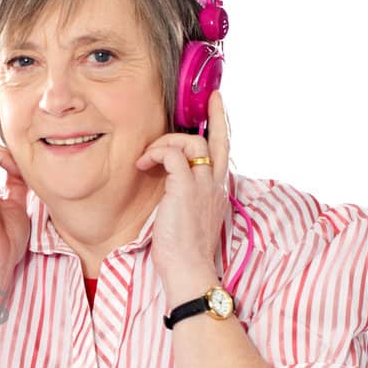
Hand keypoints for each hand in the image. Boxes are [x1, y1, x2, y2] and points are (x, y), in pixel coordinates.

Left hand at [134, 91, 231, 298]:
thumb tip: (171, 187)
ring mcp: (203, 185)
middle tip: (211, 98)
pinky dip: (156, 153)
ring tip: (147, 158)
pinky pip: (173, 154)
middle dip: (217, 115)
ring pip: (192, 143)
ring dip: (165, 143)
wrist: (189, 269)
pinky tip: (143, 164)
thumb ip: (186, 198)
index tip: (217, 110)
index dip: (221, 130)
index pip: (224, 153)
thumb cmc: (184, 252)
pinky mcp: (185, 188)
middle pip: (221, 140)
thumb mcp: (189, 218)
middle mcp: (215, 184)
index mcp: (217, 191)